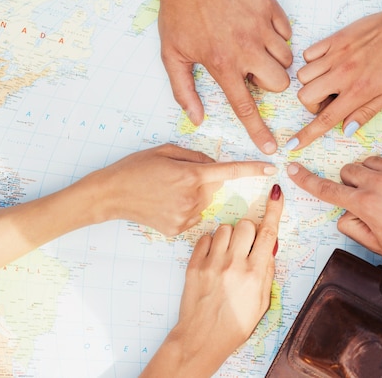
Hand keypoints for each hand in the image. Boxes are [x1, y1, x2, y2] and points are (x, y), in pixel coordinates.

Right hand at [84, 144, 275, 235]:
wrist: (110, 195)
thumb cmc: (136, 168)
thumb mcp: (165, 151)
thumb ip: (195, 157)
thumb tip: (213, 165)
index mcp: (191, 175)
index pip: (229, 171)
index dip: (252, 169)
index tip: (271, 168)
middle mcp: (193, 198)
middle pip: (214, 187)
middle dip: (204, 181)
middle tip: (178, 178)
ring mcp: (186, 217)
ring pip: (204, 202)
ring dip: (194, 196)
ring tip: (167, 192)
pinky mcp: (178, 229)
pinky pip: (193, 215)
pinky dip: (185, 209)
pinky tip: (165, 205)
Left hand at [141, 184, 283, 376]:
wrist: (202, 339)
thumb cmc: (236, 324)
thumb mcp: (262, 300)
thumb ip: (266, 270)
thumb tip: (268, 245)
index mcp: (255, 273)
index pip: (268, 232)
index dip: (274, 209)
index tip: (275, 192)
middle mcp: (234, 264)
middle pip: (245, 224)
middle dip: (249, 230)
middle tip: (246, 245)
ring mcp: (212, 263)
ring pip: (225, 228)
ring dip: (230, 236)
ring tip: (228, 253)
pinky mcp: (194, 265)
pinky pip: (205, 238)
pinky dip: (211, 243)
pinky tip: (214, 257)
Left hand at [156, 0, 292, 153]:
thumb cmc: (179, 12)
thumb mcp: (171, 54)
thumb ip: (184, 90)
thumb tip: (197, 118)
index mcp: (222, 64)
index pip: (246, 106)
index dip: (259, 131)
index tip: (271, 147)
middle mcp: (246, 48)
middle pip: (279, 83)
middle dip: (271, 83)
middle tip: (255, 71)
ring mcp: (261, 27)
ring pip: (287, 59)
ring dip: (274, 60)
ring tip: (255, 48)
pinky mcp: (269, 8)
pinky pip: (287, 32)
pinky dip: (278, 36)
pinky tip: (259, 29)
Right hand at [286, 0, 381, 150]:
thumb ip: (366, 112)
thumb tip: (347, 130)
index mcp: (358, 91)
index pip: (325, 118)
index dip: (306, 135)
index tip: (292, 144)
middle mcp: (342, 73)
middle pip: (305, 95)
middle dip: (312, 104)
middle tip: (330, 101)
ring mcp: (335, 54)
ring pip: (303, 75)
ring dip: (312, 84)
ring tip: (330, 82)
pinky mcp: (334, 39)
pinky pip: (308, 54)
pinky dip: (312, 63)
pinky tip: (329, 64)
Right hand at [287, 150, 381, 275]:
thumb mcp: (381, 246)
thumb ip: (354, 227)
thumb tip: (344, 214)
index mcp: (367, 205)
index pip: (328, 189)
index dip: (307, 180)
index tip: (293, 169)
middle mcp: (380, 183)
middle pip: (348, 171)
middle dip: (351, 183)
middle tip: (366, 199)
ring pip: (369, 162)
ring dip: (371, 174)